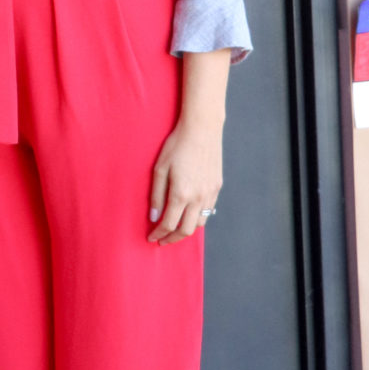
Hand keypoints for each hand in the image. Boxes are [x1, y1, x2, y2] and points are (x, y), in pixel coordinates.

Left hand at [148, 49, 230, 245]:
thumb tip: (153, 217)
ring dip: (186, 230)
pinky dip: (197, 218)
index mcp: (181, 194)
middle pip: (186, 230)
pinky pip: (208, 211)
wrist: (202, 129)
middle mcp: (198, 198)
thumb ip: (156, 195)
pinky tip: (189, 214)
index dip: (158, 234)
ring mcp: (210, 193)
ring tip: (175, 229)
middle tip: (162, 240)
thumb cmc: (177, 145)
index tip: (151, 238)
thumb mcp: (160, 168)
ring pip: (200, 223)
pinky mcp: (217, 187)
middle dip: (172, 239)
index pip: (168, 224)